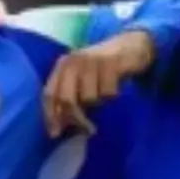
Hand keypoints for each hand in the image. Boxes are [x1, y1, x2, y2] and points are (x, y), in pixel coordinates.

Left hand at [42, 31, 156, 136]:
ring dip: (98, 102)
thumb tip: (59, 128)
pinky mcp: (110, 63)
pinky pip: (108, 93)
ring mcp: (91, 61)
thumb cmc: (102, 69)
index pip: (49, 94)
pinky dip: (113, 94)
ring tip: (103, 92)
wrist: (130, 45)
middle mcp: (74, 61)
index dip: (51, 115)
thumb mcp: (81, 80)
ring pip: (89, 98)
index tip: (55, 133)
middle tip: (88, 128)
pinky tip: (114, 84)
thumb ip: (70, 99)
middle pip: (67, 99)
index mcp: (62, 65)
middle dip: (76, 117)